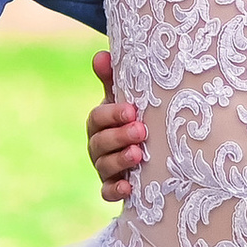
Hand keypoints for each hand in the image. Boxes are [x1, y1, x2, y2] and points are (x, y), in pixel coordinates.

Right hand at [86, 49, 145, 203]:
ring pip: (104, 166)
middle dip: (119, 136)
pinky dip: (116, 190)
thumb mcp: (125, 100)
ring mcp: (104, 168)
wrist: (149, 156)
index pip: (97, 118)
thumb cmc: (133, 121)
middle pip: (100, 142)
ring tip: (138, 154)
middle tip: (141, 130)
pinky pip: (108, 192)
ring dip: (120, 160)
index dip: (112, 114)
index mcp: (100, 124)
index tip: (132, 110)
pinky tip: (129, 187)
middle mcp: (98, 146)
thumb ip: (113, 79)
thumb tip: (101, 54)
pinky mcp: (113, 188)